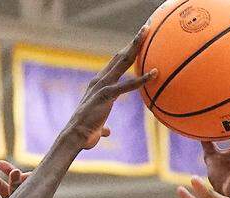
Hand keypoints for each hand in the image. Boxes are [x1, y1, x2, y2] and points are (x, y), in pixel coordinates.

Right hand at [63, 26, 155, 150]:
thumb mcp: (97, 126)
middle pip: (120, 56)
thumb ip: (102, 126)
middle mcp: (100, 80)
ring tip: (147, 33)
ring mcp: (102, 85)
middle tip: (146, 28)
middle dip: (134, 42)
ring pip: (122, 62)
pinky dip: (141, 79)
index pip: (116, 64)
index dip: (127, 52)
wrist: (75, 137)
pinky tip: (154, 73)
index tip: (138, 42)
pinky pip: (126, 85)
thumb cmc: (85, 133)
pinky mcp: (105, 95)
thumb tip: (105, 131)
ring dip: (135, 47)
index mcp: (99, 85)